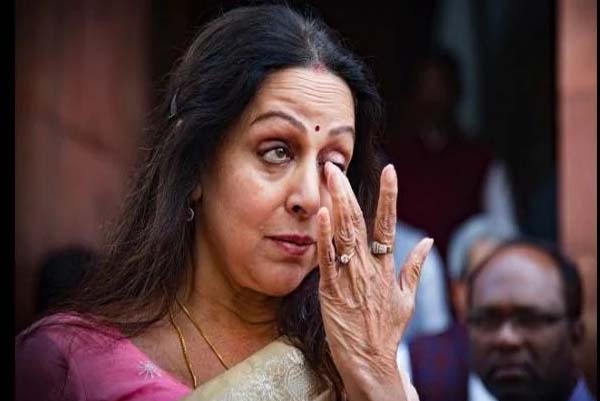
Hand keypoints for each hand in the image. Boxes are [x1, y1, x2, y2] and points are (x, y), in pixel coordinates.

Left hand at [316, 162, 432, 400]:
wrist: (370, 361)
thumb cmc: (386, 331)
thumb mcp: (407, 299)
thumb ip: (414, 267)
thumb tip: (427, 240)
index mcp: (386, 267)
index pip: (388, 224)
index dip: (389, 196)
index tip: (390, 170)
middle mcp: (368, 267)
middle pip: (358, 221)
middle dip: (347, 190)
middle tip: (334, 165)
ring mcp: (349, 277)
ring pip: (343, 234)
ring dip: (336, 203)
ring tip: (328, 178)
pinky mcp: (330, 289)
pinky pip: (326, 259)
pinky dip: (324, 236)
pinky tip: (322, 214)